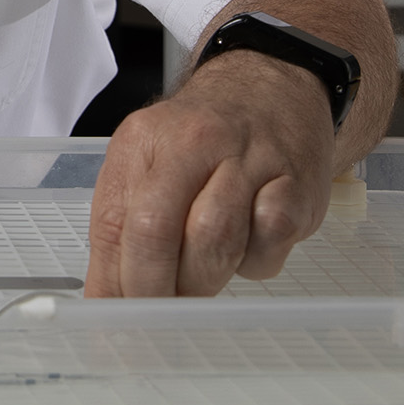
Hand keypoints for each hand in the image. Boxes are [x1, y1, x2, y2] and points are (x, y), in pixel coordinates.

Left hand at [85, 54, 334, 296]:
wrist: (276, 87)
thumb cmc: (204, 138)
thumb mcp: (149, 160)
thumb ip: (123, 223)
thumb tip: (106, 299)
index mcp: (145, 140)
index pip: (114, 222)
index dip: (112, 280)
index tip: (113, 316)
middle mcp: (195, 143)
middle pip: (157, 231)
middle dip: (153, 288)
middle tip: (157, 314)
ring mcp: (250, 162)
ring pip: (213, 243)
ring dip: (203, 281)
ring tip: (201, 280)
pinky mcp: (297, 186)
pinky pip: (269, 243)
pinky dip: (256, 262)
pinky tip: (250, 247)